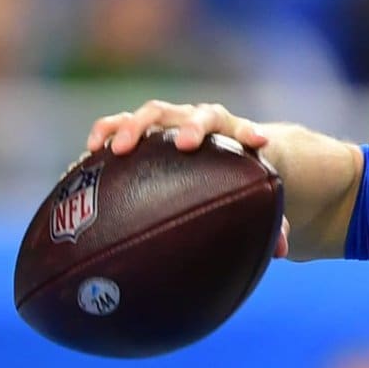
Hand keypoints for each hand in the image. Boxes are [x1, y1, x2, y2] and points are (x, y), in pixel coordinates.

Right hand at [84, 100, 288, 258]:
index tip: (257, 142)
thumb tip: (282, 252)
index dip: (248, 132)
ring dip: (131, 126)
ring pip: (148, 115)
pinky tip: (86, 158)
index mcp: (228, 131)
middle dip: (188, 127)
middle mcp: (194, 121)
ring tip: (115, 148)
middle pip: (191, 115)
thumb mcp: (252, 194)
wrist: (208, 151)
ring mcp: (163, 123)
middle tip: (182, 145)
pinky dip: (103, 135)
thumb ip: (272, 220)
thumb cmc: (234, 177)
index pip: (239, 126)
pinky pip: (115, 127)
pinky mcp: (137, 132)